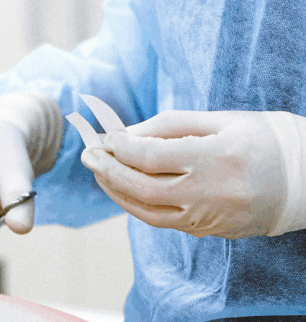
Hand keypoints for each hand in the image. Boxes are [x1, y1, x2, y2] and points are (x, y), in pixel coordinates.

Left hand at [81, 109, 305, 238]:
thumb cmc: (262, 139)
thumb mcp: (219, 120)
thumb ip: (169, 125)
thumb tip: (126, 133)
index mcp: (215, 158)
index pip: (150, 156)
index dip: (120, 147)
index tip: (104, 137)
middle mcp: (211, 192)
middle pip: (141, 186)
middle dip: (108, 170)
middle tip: (88, 155)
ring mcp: (210, 217)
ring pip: (147, 211)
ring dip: (116, 191)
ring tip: (99, 171)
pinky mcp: (210, 231)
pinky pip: (162, 221)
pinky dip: (136, 205)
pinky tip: (124, 189)